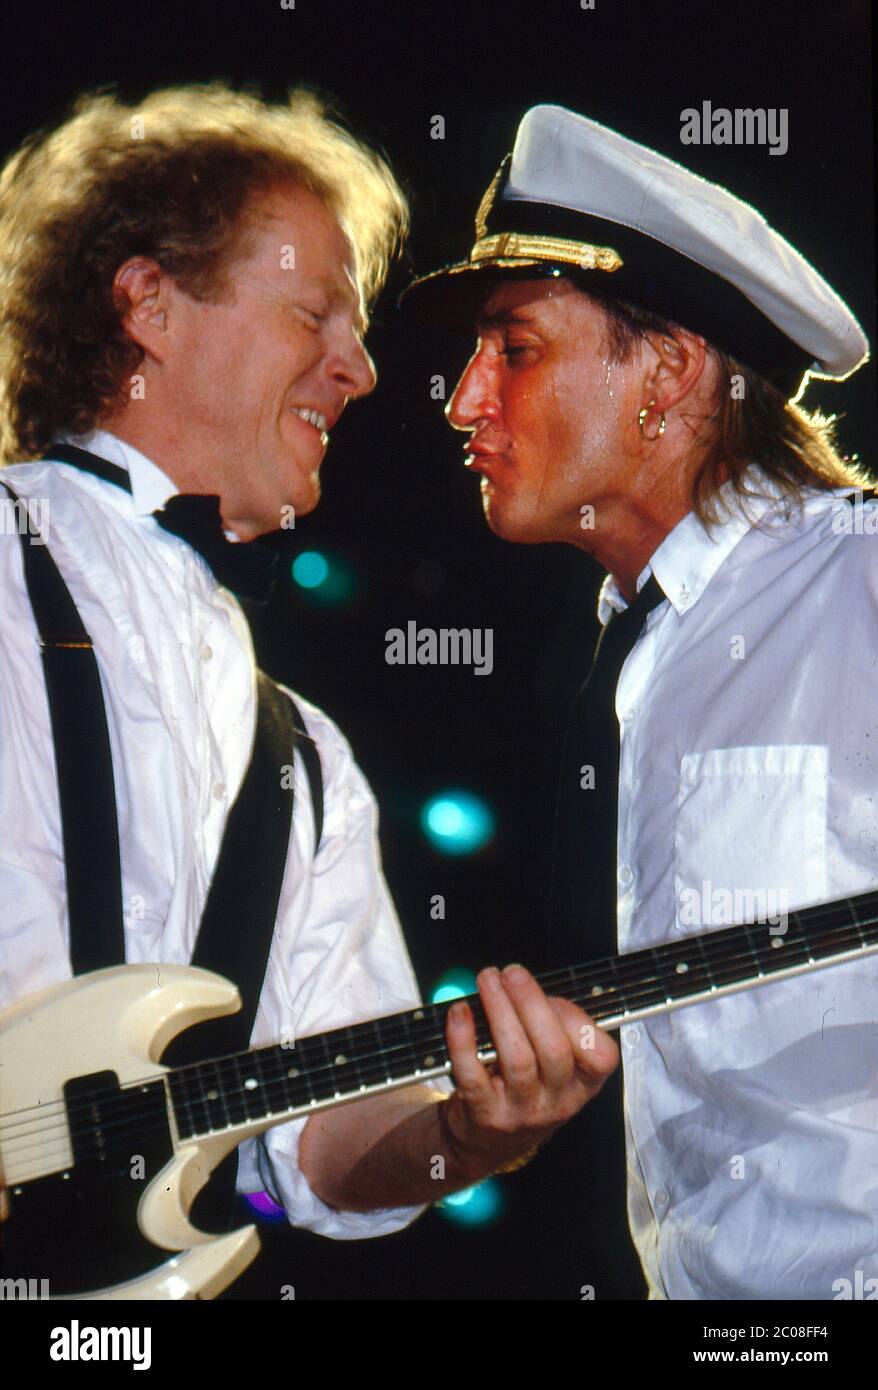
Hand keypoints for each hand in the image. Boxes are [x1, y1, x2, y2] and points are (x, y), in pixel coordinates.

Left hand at [439, 964, 618, 1179]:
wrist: (485, 1142)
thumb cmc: (522, 1085)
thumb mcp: (552, 1067)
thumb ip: (550, 1027)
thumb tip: (525, 984)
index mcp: (583, 1085)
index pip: (601, 1057)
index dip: (578, 1020)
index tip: (553, 995)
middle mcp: (558, 1102)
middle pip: (553, 1049)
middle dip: (531, 1002)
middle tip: (511, 972)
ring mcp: (522, 1112)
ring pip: (517, 1058)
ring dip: (500, 1011)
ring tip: (487, 980)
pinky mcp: (485, 1116)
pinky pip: (473, 1075)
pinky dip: (463, 1039)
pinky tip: (459, 1012)